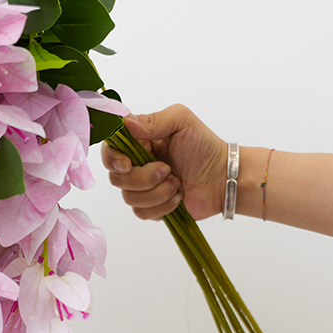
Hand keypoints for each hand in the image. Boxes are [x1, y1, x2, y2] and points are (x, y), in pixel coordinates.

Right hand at [101, 105, 227, 220]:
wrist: (222, 178)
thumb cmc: (204, 146)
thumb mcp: (182, 121)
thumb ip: (153, 120)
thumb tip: (126, 124)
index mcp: (138, 142)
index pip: (109, 150)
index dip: (112, 159)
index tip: (126, 164)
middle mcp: (136, 165)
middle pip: (116, 178)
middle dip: (143, 177)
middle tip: (167, 169)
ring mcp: (142, 188)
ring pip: (128, 197)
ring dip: (156, 192)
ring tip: (177, 183)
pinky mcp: (150, 207)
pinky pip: (141, 212)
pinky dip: (161, 206)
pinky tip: (177, 197)